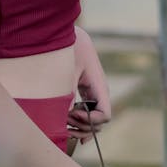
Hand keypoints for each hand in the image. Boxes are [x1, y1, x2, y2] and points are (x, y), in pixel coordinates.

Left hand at [69, 27, 110, 143]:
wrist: (69, 35)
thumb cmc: (69, 50)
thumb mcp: (67, 70)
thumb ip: (67, 92)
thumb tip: (66, 115)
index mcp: (99, 86)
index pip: (104, 115)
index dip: (89, 120)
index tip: (72, 112)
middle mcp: (99, 93)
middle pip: (99, 124)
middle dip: (82, 126)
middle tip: (64, 119)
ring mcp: (94, 95)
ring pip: (93, 122)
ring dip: (79, 127)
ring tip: (62, 122)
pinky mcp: (86, 94)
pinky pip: (88, 115)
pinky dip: (80, 124)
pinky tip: (70, 130)